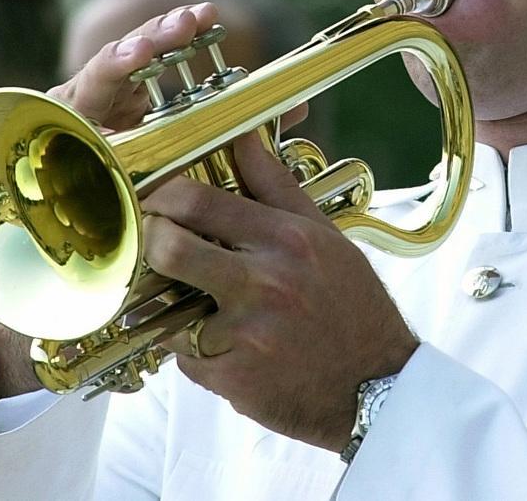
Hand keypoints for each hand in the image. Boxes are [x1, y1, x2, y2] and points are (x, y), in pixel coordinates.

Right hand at [0, 4, 221, 403]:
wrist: (77, 292)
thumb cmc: (137, 226)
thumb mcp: (188, 179)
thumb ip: (232, 143)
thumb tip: (298, 111)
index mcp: (130, 109)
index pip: (153, 61)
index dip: (176, 35)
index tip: (206, 15)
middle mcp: (95, 113)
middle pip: (121, 64)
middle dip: (151, 38)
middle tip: (184, 22)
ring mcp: (63, 132)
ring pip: (87, 85)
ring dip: (116, 64)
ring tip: (142, 49)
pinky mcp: (38, 160)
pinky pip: (55, 135)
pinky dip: (73, 120)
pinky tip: (95, 111)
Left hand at [144, 133, 418, 450]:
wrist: (374, 387)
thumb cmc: (351, 307)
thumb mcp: (324, 237)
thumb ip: (276, 187)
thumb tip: (243, 139)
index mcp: (287, 240)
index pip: (200, 201)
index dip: (163, 196)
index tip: (155, 199)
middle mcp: (265, 283)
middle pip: (170, 247)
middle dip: (151, 242)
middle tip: (154, 243)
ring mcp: (245, 333)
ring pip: (168, 306)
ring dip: (172, 303)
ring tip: (196, 303)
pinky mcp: (231, 377)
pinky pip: (185, 355)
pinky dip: (196, 349)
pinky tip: (226, 346)